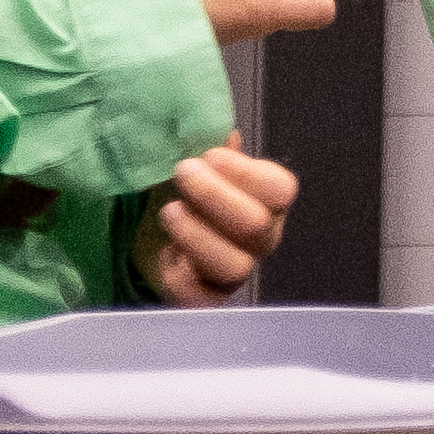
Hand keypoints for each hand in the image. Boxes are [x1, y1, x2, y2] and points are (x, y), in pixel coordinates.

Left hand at [149, 135, 295, 303]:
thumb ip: (214, 149)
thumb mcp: (198, 165)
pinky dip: (178, 274)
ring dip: (196, 234)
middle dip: (214, 195)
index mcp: (266, 202)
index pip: (281, 190)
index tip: (210, 156)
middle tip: (182, 172)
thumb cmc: (185, 195)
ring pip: (234, 266)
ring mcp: (235, 272)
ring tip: (169, 211)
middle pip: (256, 225)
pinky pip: (201, 297)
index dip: (246, 173)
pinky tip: (164, 252)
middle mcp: (259, 240)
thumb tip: (226, 133)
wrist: (153, 239)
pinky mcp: (207, 299)